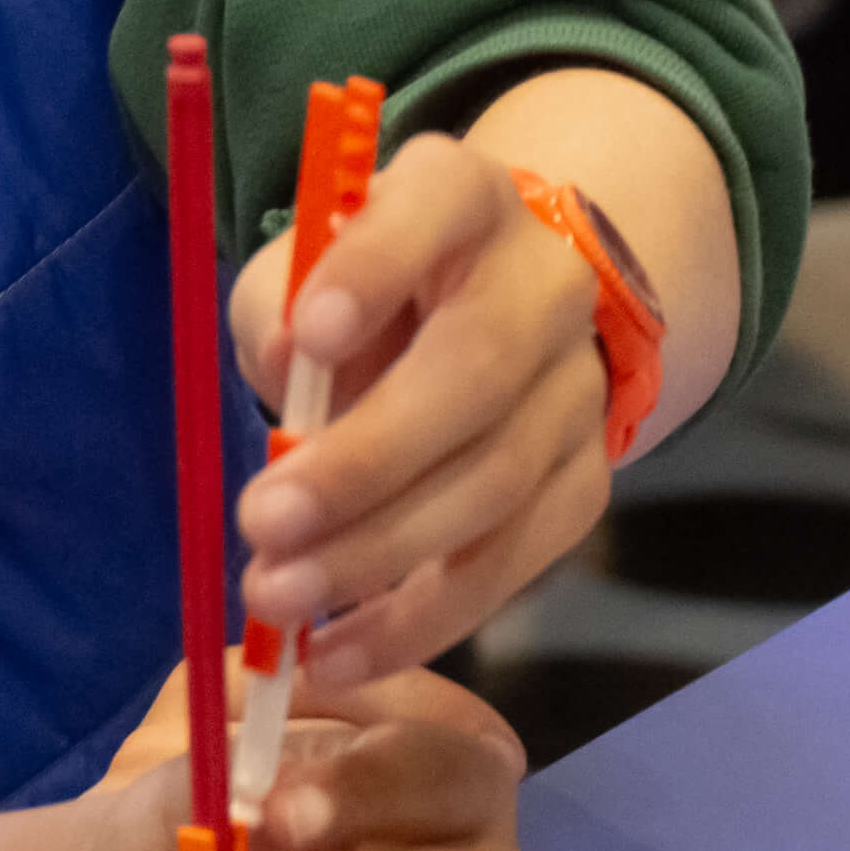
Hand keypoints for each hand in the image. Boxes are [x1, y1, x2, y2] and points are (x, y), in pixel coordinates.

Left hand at [224, 130, 611, 681]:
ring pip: (496, 481)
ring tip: (277, 598)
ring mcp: (579, 388)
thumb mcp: (301, 272)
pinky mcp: (585, 483)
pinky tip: (341, 651)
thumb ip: (280, 307)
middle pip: (474, 371)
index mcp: (462, 199)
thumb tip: (289, 368)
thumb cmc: (366, 290)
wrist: (498, 313)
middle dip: (366, 460)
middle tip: (264, 522)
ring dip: (380, 554)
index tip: (310, 336)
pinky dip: (424, 616)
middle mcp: (543, 284)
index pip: (434, 205)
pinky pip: (514, 560)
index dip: (376, 268)